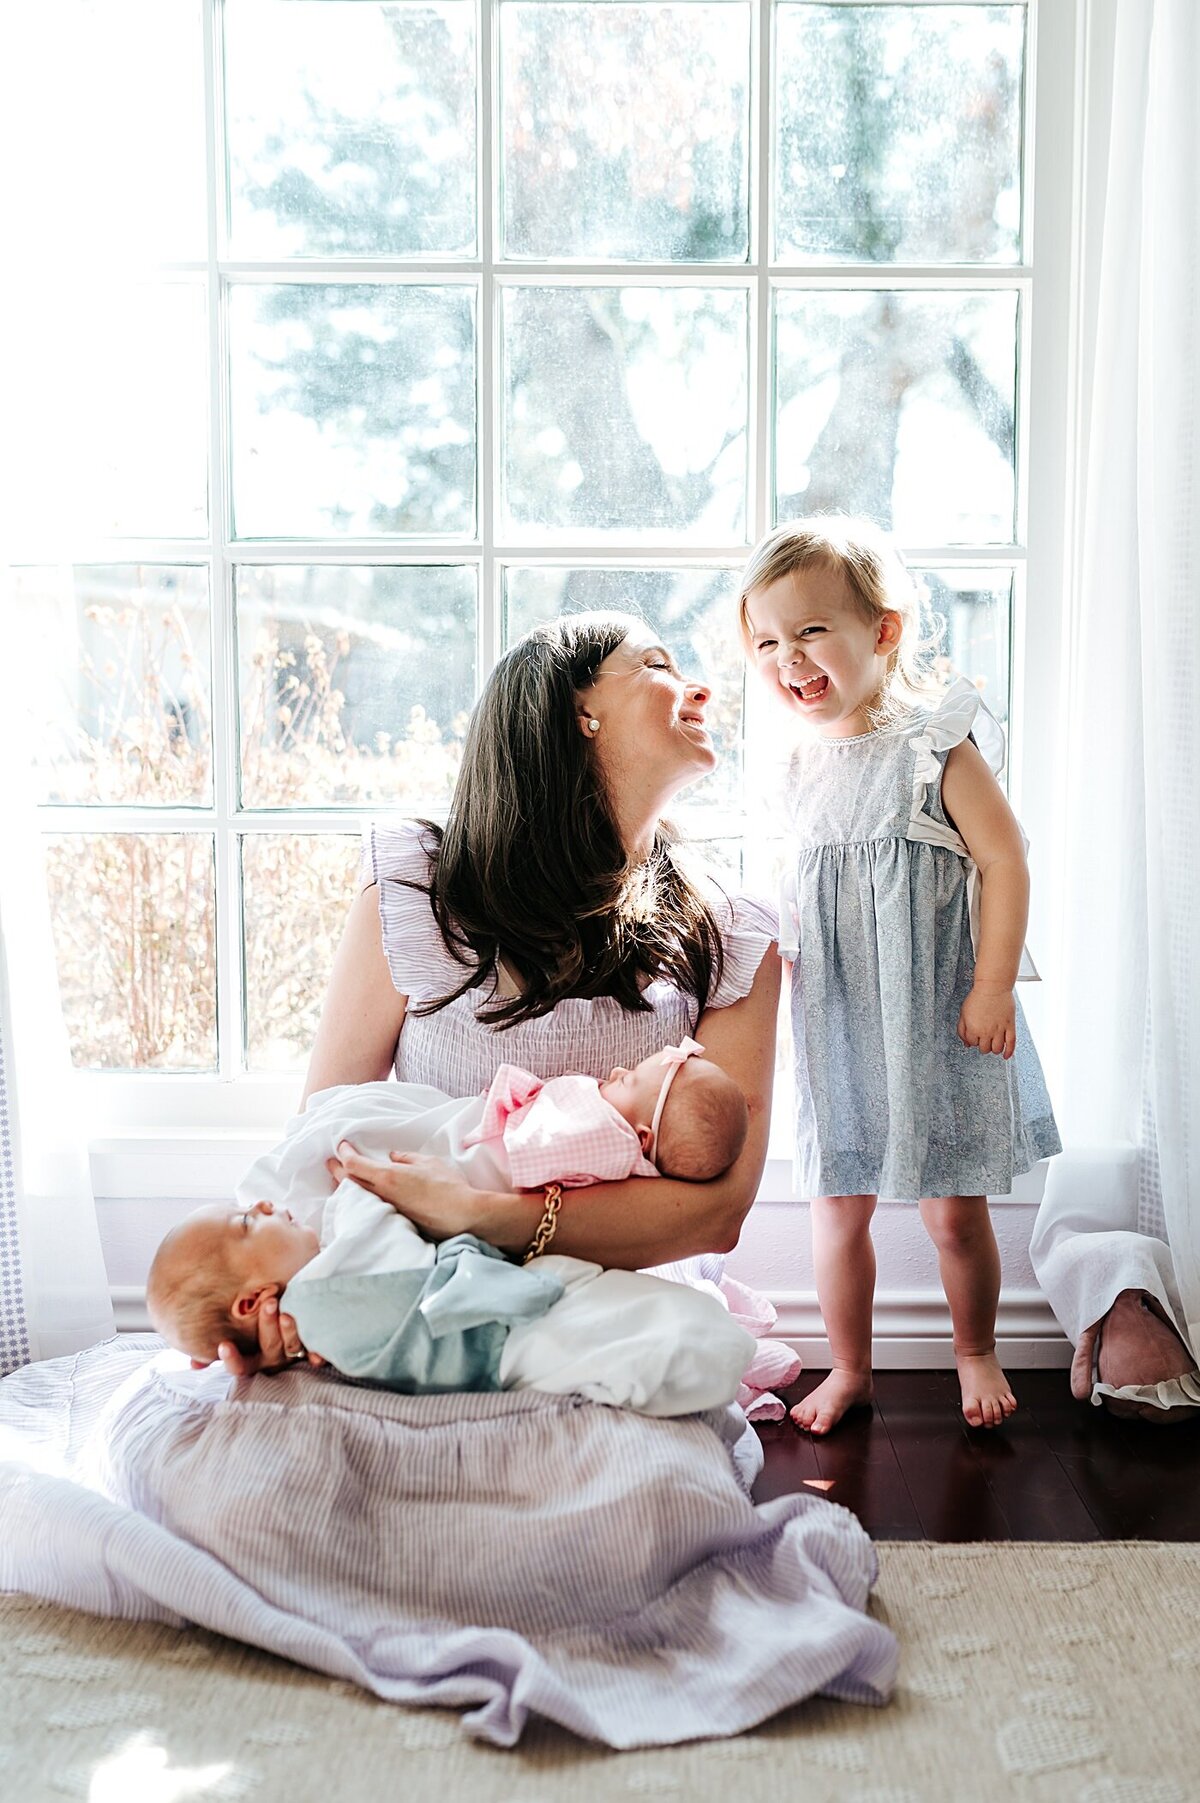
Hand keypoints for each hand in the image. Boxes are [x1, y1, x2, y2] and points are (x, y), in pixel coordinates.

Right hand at [187, 1295, 325, 1376]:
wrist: (285, 1332)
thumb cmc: (251, 1334)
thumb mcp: (234, 1342)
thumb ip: (217, 1347)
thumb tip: (193, 1364)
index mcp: (252, 1361)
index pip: (240, 1366)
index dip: (232, 1359)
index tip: (223, 1346)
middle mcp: (273, 1359)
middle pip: (270, 1348)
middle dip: (268, 1327)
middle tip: (268, 1304)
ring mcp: (292, 1353)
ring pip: (292, 1346)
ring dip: (289, 1331)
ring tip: (286, 1313)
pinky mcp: (311, 1347)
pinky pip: (316, 1350)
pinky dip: (317, 1351)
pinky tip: (318, 1351)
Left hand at [327, 1142, 515, 1245]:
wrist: (463, 1216)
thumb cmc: (448, 1187)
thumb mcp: (429, 1163)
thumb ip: (407, 1158)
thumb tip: (393, 1156)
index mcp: (388, 1176)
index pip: (354, 1163)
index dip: (344, 1153)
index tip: (341, 1145)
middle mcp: (381, 1195)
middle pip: (349, 1182)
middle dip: (336, 1170)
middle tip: (329, 1162)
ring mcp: (386, 1210)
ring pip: (357, 1197)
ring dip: (346, 1186)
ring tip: (341, 1179)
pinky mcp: (393, 1221)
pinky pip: (369, 1208)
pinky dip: (360, 1199)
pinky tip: (361, 1198)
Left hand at [957, 983, 1016, 1058]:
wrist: (993, 987)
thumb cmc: (977, 997)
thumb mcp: (963, 1013)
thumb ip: (962, 1029)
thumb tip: (966, 1043)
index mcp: (973, 1029)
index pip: (972, 1043)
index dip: (973, 1040)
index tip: (975, 1037)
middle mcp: (986, 1032)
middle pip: (984, 1049)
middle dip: (983, 1046)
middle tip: (984, 1041)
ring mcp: (999, 1030)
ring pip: (997, 1049)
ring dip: (994, 1049)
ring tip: (994, 1045)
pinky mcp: (1010, 1026)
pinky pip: (1011, 1043)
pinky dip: (1009, 1052)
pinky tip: (1005, 1055)